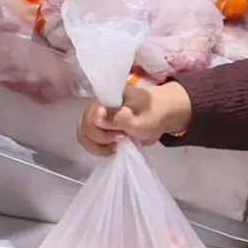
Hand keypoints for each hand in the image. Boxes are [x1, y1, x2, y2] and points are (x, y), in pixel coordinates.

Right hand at [77, 82, 192, 155]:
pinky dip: (100, 148)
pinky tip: (113, 149)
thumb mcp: (137, 118)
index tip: (121, 135)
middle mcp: (96, 107)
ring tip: (116, 146)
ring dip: (99, 146)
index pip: (88, 119)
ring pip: (85, 136)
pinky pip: (91, 140)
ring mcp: (97, 118)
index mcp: (103, 98)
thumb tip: (95, 116)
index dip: (101, 132)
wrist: (164, 114)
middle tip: (122, 139)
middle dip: (101, 139)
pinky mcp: (101, 128)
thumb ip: (115, 118)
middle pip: (84, 128)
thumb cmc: (152, 113)